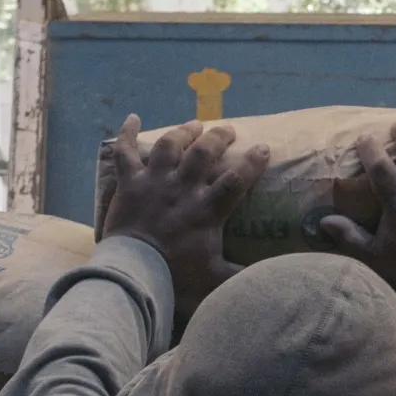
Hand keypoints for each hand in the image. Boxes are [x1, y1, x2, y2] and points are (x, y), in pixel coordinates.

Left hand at [102, 115, 268, 320]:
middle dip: (218, 137)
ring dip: (184, 131)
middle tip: (228, 130)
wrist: (134, 273)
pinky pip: (125, 152)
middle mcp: (183, 188)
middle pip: (204, 152)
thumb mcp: (216, 278)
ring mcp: (154, 181)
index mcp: (207, 209)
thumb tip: (270, 277)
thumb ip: (242, 275)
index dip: (252, 162)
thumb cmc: (175, 276)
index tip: (263, 147)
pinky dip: (127, 133)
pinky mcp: (129, 183)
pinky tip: (132, 117)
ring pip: (170, 145)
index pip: (236, 179)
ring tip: (194, 124)